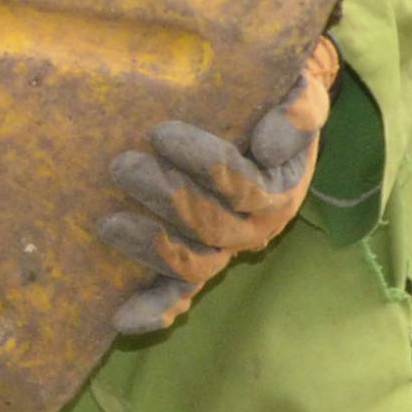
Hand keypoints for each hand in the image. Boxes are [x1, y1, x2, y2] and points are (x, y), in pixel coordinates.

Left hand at [102, 38, 336, 339]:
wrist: (275, 118)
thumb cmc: (282, 100)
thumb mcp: (303, 91)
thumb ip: (299, 110)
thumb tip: (272, 144)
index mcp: (279, 191)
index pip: (240, 184)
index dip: (202, 162)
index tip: (161, 132)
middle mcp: (254, 229)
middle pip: (208, 226)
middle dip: (163, 197)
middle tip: (121, 166)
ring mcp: (224, 249)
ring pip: (191, 263)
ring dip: (149, 248)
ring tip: (107, 223)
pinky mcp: (198, 260)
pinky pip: (179, 294)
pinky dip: (154, 309)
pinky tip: (121, 320)